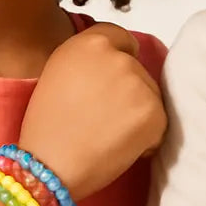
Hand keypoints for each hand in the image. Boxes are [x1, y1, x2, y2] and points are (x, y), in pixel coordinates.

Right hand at [18, 23, 165, 199]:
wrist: (49, 167)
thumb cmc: (46, 126)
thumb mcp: (58, 75)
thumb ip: (88, 61)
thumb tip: (116, 61)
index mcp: (89, 43)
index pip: (121, 38)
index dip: (117, 59)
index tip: (107, 81)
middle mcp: (118, 57)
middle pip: (137, 69)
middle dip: (127, 91)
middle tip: (101, 117)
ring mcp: (139, 84)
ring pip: (149, 96)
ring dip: (137, 114)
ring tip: (107, 135)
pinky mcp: (154, 112)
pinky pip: (159, 123)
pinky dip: (147, 138)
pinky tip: (120, 148)